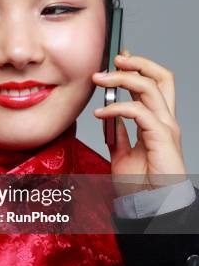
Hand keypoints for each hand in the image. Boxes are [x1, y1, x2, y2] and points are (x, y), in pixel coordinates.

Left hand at [92, 49, 186, 194]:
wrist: (150, 207)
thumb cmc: (141, 185)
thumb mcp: (123, 154)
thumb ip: (118, 134)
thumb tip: (108, 117)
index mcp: (158, 122)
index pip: (154, 84)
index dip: (139, 67)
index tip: (118, 59)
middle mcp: (165, 120)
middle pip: (161, 77)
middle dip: (138, 62)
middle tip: (113, 59)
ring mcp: (166, 127)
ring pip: (149, 87)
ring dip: (122, 78)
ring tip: (100, 79)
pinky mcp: (162, 137)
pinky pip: (138, 112)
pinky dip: (116, 108)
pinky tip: (100, 112)